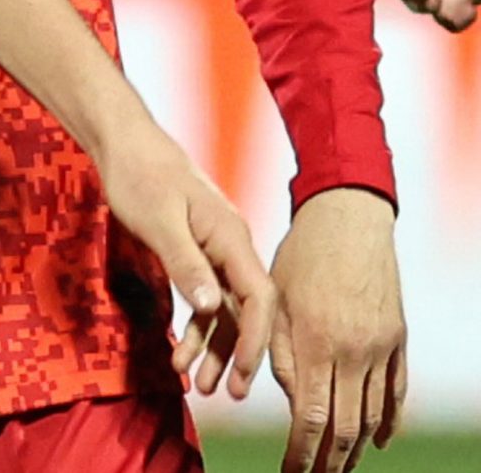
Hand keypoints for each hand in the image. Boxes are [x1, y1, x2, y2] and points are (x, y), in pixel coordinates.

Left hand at [91, 124, 275, 399]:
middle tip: (223, 393)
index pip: (260, 298)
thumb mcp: (159, 222)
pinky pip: (205, 296)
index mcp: (232, 237)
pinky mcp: (197, 251)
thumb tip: (211, 307)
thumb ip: (186, 263)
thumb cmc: (140, 175)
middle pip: (247, 310)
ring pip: (224, 308)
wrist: (124, 143)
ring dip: (212, 347)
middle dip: (237, 353)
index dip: (257, 339)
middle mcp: (232, 246)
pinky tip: (181, 352)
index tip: (242, 374)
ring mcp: (216, 250)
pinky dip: (195, 325)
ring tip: (196, 385)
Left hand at [268, 187, 405, 472]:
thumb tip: (289, 399)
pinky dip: (388, 422)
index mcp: (316, 341)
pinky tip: (375, 441)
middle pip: (346, 426)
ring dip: (356, 449)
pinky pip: (396, 392)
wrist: (348, 221)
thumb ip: (277, 351)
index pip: (312, 415)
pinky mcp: (398, 340)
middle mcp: (354, 350)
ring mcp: (381, 347)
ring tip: (338, 468)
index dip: (301, 450)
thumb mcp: (272, 298)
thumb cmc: (298, 256)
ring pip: (373, 414)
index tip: (290, 471)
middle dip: (328, 461)